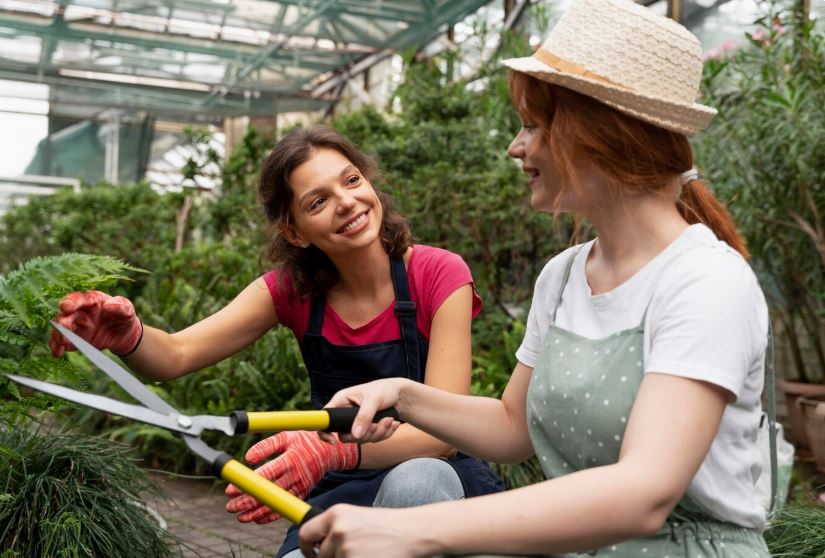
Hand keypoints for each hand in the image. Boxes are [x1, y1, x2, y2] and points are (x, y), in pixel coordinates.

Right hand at [50, 291, 141, 357]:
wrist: (125, 335)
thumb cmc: (125, 317)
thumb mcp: (128, 310)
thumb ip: (121, 306)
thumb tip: (109, 305)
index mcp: (92, 300)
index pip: (80, 299)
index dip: (71, 301)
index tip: (65, 306)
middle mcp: (80, 311)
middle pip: (67, 314)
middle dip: (63, 320)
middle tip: (63, 326)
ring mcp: (76, 325)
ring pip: (62, 329)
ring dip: (59, 335)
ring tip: (62, 342)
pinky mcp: (75, 339)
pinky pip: (63, 342)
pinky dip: (57, 347)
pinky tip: (57, 353)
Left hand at [225, 431, 358, 523]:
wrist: (328, 451)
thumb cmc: (304, 441)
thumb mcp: (286, 436)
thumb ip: (266, 445)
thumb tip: (248, 458)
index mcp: (290, 459)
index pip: (264, 475)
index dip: (247, 485)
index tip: (230, 490)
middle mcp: (295, 476)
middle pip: (268, 493)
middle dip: (247, 502)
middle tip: (230, 506)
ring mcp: (299, 487)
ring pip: (276, 504)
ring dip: (256, 513)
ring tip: (240, 516)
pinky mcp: (302, 494)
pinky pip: (285, 508)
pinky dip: (271, 516)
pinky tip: (256, 518)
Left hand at [299, 504, 437, 557]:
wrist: (412, 531)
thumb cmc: (387, 526)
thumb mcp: (357, 517)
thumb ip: (335, 528)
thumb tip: (316, 546)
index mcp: (336, 514)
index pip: (306, 534)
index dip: (307, 548)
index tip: (312, 554)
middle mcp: (338, 530)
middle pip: (321, 556)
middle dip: (334, 557)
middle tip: (355, 552)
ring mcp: (347, 549)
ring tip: (367, 553)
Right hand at [323, 378, 408, 443]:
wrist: (400, 395)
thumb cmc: (384, 390)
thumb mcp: (373, 400)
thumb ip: (364, 416)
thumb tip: (355, 435)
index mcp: (342, 401)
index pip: (325, 418)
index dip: (324, 431)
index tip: (333, 441)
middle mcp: (346, 413)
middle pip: (345, 435)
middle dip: (364, 434)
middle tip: (378, 424)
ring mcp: (356, 423)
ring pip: (360, 439)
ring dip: (378, 432)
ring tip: (389, 420)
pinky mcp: (367, 429)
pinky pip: (372, 440)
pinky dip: (384, 433)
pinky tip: (392, 423)